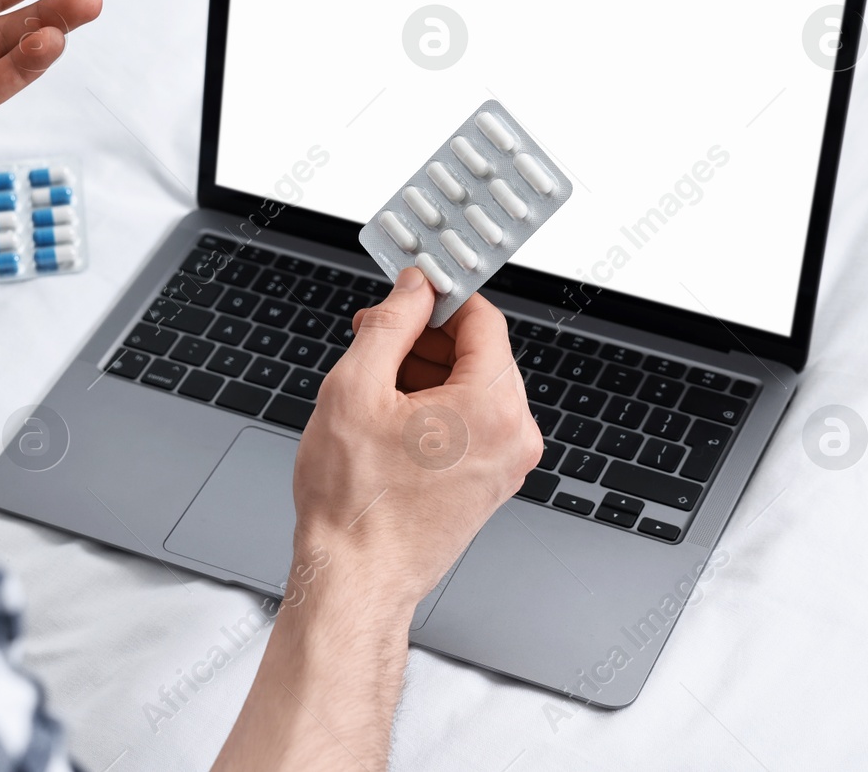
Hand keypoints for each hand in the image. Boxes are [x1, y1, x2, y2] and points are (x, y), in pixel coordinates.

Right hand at [212, 268, 538, 771]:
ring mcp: (505, 464)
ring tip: (369, 389)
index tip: (406, 289)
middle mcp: (514, 435)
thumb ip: (389, 323)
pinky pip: (468, 424)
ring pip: (469, 388)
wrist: (354, 579)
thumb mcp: (355, 388)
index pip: (482, 319)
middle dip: (423, 339)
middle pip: (477, 353)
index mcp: (494, 406)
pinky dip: (431, 410)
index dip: (438, 296)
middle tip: (372, 337)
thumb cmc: (354, 502)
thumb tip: (413, 289)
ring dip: (422, 375)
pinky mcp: (489, 484)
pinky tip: (385, 421)